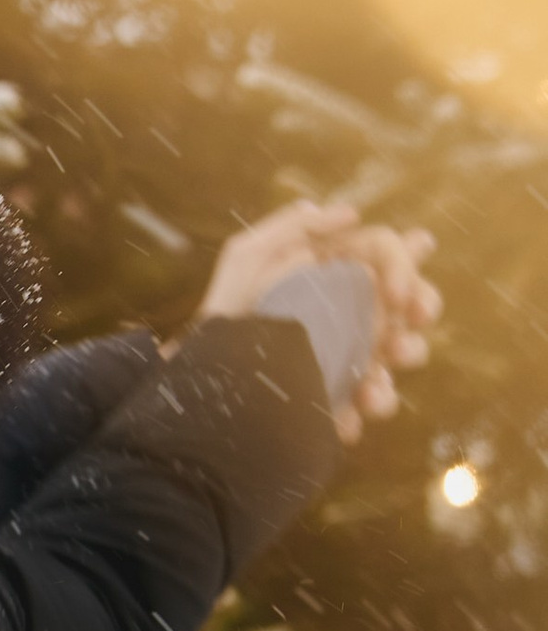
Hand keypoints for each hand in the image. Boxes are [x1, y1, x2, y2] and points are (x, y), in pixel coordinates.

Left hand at [195, 199, 439, 443]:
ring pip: (404, 351)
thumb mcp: (247, 258)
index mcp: (338, 269)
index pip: (388, 253)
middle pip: (413, 299)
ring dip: (402, 365)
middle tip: (406, 336)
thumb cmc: (226, 310)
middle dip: (423, 313)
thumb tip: (351, 213)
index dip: (404, 266)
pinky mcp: (347, 386)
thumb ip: (291, 227)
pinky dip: (368, 409)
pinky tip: (348, 418)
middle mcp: (356, 305)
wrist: (208, 375)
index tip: (397, 294)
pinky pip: (374, 400)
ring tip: (374, 386)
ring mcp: (356, 347)